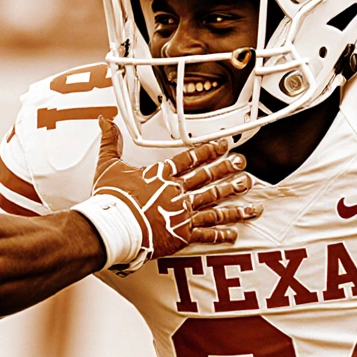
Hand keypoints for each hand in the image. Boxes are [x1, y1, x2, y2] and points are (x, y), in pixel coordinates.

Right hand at [78, 118, 256, 271]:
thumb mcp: (107, 166)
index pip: (190, 158)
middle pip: (208, 178)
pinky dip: (221, 234)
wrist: (112, 228)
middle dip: (228, 170)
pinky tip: (234, 233)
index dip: (209, 150)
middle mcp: (177, 192)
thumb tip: (105, 121)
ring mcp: (182, 213)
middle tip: (243, 165)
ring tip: (250, 198)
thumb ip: (110, 142)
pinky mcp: (181, 235)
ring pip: (214, 205)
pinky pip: (206, 234)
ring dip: (234, 201)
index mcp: (161, 175)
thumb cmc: (110, 201)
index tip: (224, 145)